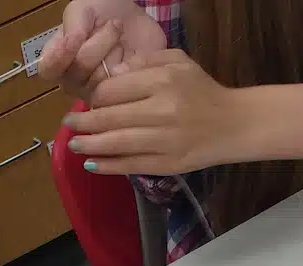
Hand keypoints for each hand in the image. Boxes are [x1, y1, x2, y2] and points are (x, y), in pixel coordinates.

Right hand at [38, 0, 165, 103]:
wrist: (138, 18)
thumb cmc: (103, 13)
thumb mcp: (81, 11)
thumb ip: (71, 27)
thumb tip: (69, 44)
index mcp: (58, 61)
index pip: (48, 70)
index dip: (58, 57)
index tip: (74, 38)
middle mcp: (73, 81)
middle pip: (80, 69)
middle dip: (100, 42)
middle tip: (114, 24)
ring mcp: (96, 93)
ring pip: (102, 78)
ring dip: (116, 50)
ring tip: (122, 38)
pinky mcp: (121, 96)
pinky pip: (123, 87)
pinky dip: (130, 66)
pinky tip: (133, 54)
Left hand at [65, 50, 247, 174]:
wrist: (233, 124)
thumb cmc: (202, 91)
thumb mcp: (178, 62)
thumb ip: (145, 61)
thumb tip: (114, 73)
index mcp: (162, 82)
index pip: (112, 90)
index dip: (95, 97)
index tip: (90, 102)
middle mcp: (162, 110)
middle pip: (108, 117)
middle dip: (83, 122)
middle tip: (69, 124)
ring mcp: (164, 140)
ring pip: (115, 143)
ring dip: (89, 145)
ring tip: (75, 144)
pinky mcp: (168, 164)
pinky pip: (130, 165)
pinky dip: (107, 166)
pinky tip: (92, 164)